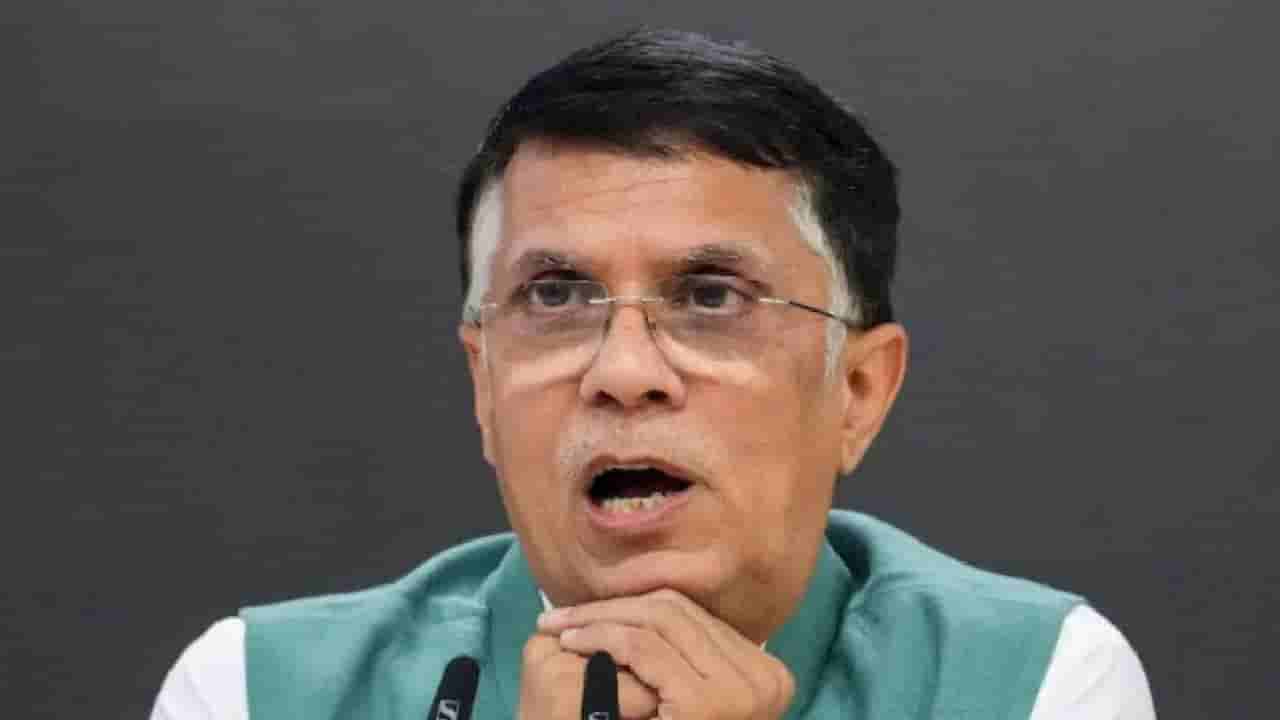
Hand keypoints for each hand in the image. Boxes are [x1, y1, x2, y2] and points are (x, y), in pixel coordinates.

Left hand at [536, 589, 794, 719]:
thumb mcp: (683, 700)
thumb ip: (684, 663)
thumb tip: (641, 607)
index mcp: (767, 675)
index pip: (694, 616)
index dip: (638, 605)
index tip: (591, 609)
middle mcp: (766, 679)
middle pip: (678, 612)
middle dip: (616, 606)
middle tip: (563, 613)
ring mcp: (740, 692)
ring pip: (658, 620)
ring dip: (600, 617)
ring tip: (559, 626)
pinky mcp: (705, 704)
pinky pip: (641, 647)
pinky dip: (600, 636)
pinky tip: (569, 642)